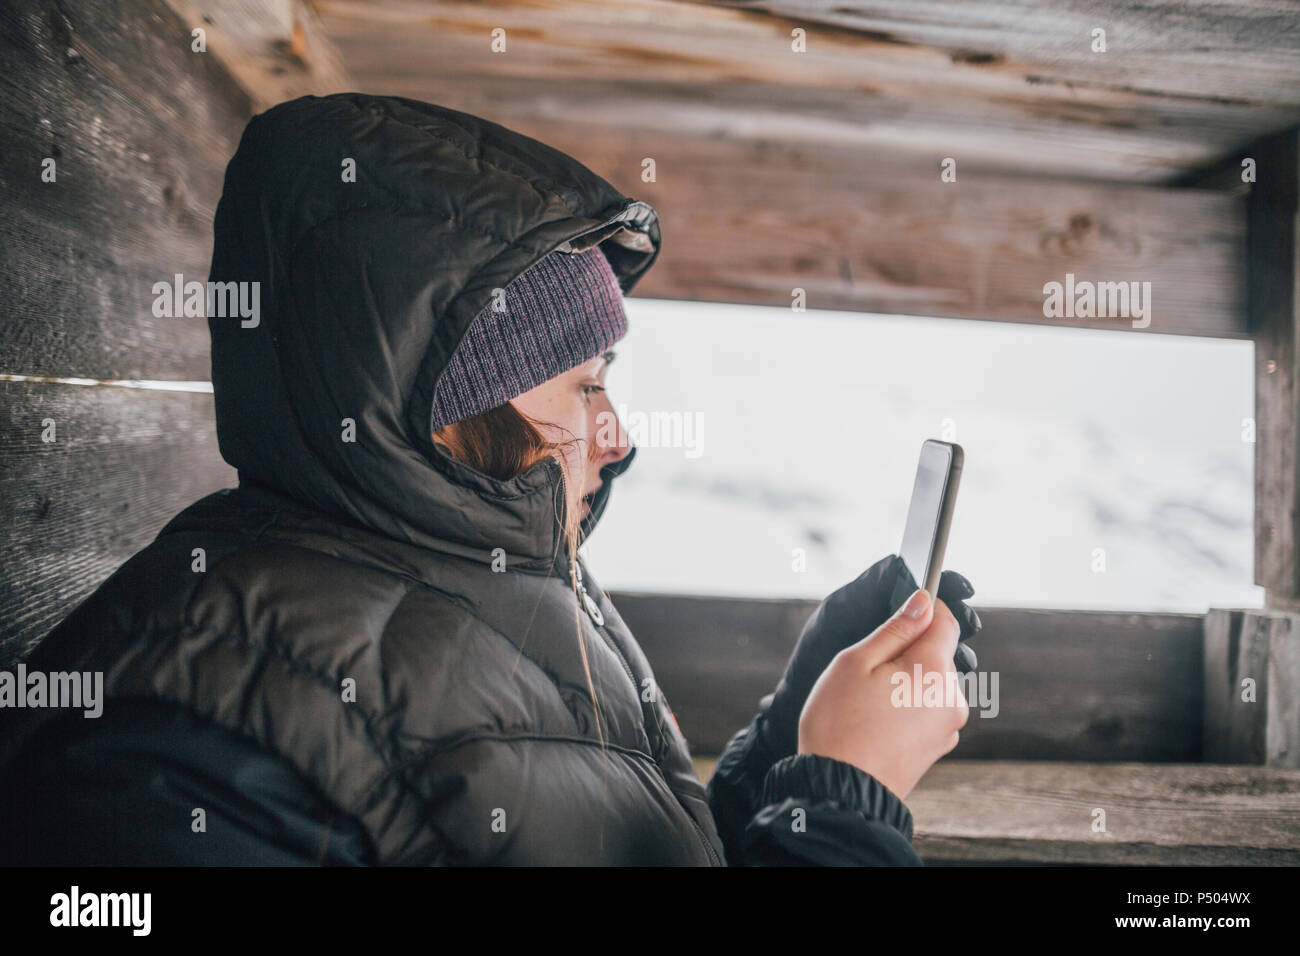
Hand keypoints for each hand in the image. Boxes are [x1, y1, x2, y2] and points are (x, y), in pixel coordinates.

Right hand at [755, 553, 980, 761]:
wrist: (841, 790)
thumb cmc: (839, 724)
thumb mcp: (855, 662)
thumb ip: (895, 629)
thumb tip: (922, 603)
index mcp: (934, 670)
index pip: (946, 620)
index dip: (922, 611)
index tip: (898, 617)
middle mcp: (952, 697)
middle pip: (938, 654)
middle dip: (908, 652)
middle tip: (868, 671)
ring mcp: (948, 725)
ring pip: (932, 683)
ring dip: (908, 682)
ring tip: (869, 702)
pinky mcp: (938, 746)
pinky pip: (928, 710)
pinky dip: (908, 707)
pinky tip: (878, 722)